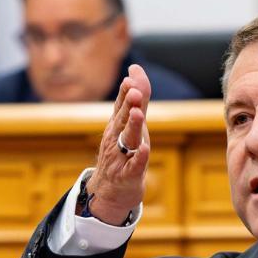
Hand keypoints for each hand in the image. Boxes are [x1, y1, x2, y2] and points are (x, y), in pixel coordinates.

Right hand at [87, 64, 152, 224]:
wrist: (112, 189)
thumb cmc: (124, 152)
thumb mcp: (130, 124)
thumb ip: (136, 98)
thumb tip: (135, 68)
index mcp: (118, 125)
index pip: (122, 105)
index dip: (127, 92)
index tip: (131, 77)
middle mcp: (117, 138)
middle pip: (122, 119)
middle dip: (128, 105)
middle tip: (133, 90)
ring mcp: (121, 157)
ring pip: (127, 140)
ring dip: (132, 127)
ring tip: (137, 114)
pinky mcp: (128, 175)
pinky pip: (134, 166)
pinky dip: (139, 159)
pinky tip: (145, 150)